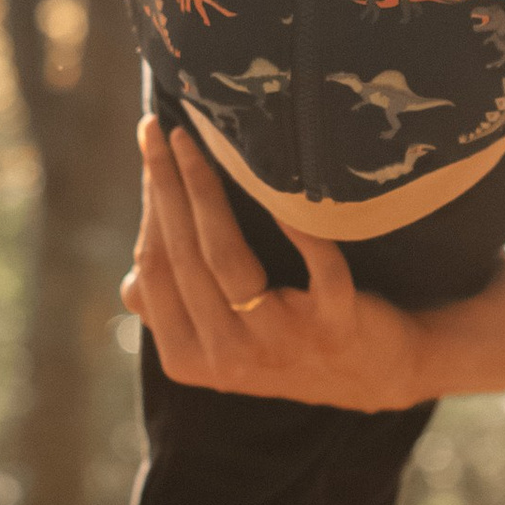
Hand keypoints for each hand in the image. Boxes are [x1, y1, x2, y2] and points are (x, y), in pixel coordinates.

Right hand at [123, 120, 429, 410]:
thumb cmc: (283, 341)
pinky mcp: (335, 326)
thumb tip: (131, 282)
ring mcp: (282, 342)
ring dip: (206, 191)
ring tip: (198, 141)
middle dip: (167, 185)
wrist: (373, 375)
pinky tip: (285, 195)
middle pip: (184, 256)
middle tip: (159, 130)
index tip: (151, 154)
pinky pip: (318, 269)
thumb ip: (176, 313)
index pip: (155, 270)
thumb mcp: (219, 340)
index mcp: (187, 358)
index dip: (150, 206)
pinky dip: (301, 231)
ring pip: (228, 259)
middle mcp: (227, 356)